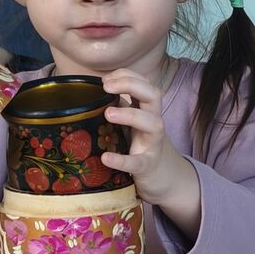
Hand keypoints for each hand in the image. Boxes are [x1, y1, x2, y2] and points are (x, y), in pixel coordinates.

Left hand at [100, 68, 195, 204]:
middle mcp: (154, 122)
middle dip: (132, 85)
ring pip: (153, 123)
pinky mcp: (147, 166)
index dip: (127, 76)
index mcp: (147, 110)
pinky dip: (122, 160)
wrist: (162, 177)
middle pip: (154, 95)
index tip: (105, 79)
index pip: (145, 83)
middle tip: (107, 87)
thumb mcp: (132, 123)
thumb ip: (120, 108)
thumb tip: (93, 94)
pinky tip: (106, 158)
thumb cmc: (141, 145)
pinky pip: (137, 162)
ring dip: (131, 115)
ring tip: (108, 113)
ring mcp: (153, 144)